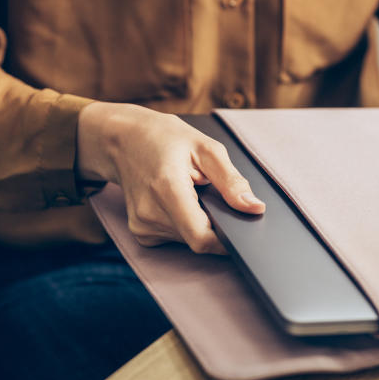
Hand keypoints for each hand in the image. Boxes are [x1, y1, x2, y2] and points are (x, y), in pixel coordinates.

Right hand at [76, 102, 264, 253]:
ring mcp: (142, 225)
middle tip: (210, 194)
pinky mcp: (141, 232)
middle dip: (213, 222)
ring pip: (188, 239)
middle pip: (198, 238)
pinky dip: (185, 224)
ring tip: (191, 193)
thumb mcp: (206, 149)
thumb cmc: (165, 139)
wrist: (123, 140)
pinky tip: (179, 202)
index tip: (239, 230)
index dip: (226, 240)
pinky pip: (176, 237)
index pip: (201, 237)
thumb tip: (255, 208)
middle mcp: (150, 213)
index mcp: (167, 189)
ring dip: (199, 221)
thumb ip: (232, 182)